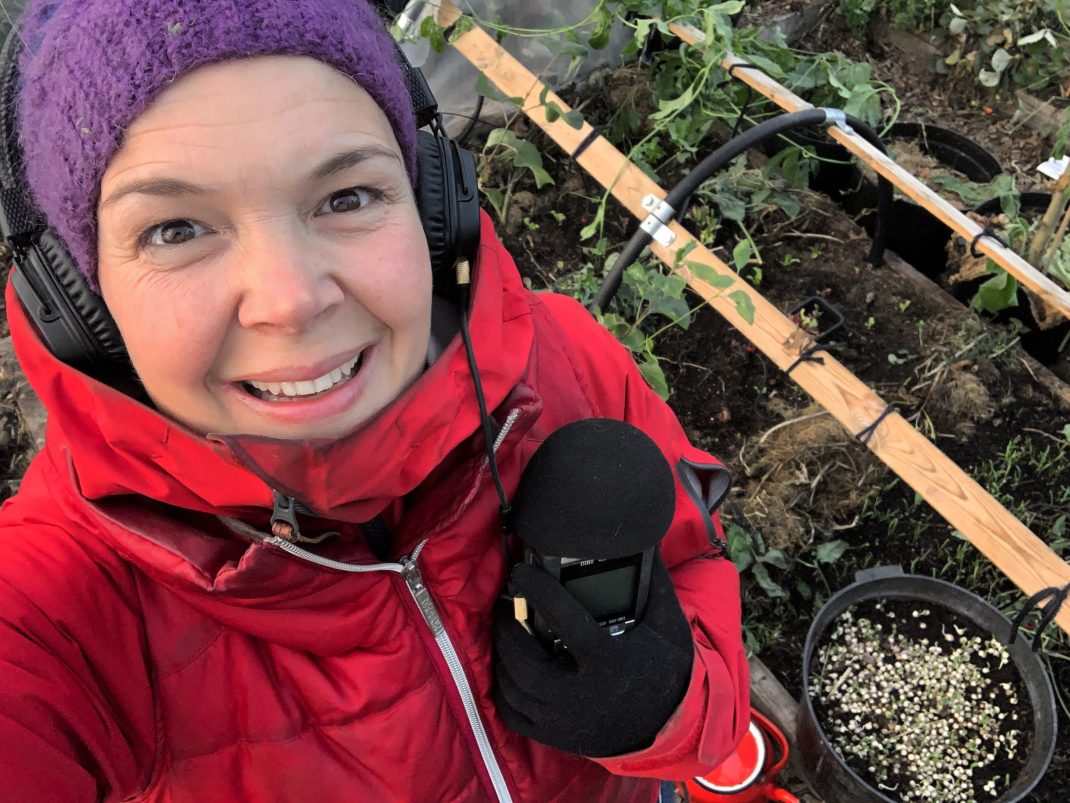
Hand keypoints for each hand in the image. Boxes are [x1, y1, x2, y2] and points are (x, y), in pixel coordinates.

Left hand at [493, 555, 692, 756]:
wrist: (672, 723)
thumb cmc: (666, 667)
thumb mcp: (666, 621)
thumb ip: (652, 580)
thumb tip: (640, 537)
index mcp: (609, 660)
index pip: (564, 620)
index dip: (537, 591)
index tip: (520, 572)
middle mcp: (583, 694)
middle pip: (526, 660)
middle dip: (508, 628)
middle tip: (505, 604)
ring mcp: (566, 721)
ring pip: (514, 688)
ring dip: (502, 656)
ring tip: (505, 630)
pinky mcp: (556, 738)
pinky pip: (513, 715)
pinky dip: (502, 689)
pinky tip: (508, 667)